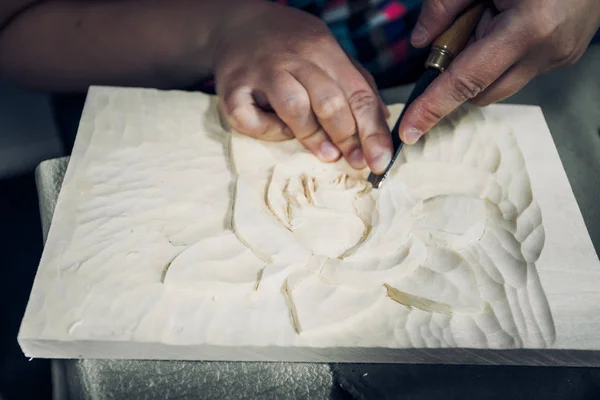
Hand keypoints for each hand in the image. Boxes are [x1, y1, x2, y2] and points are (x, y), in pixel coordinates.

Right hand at [213, 1, 391, 172]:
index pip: (357, 93)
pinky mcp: (232, 86)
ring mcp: (261, 71)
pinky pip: (249, 118)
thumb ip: (355, 82)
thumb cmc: (290, 44)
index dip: (372, 131)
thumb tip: (382, 121)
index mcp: (323, 49)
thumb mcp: (328, 50)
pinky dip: (267, 131)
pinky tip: (278, 131)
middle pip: (329, 101)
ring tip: (326, 153)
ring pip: (294, 108)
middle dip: (347, 138)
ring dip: (313, 136)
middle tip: (356, 161)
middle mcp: (294, 58)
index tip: (379, 160)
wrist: (237, 23)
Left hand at [399, 0, 599, 143]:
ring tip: (492, 17)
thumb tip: (421, 41)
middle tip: (465, 27)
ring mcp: (560, 56)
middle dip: (459, 75)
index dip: (432, 107)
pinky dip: (503, 55)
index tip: (410, 130)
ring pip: (500, 84)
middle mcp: (546, 51)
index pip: (465, 81)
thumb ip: (444, 6)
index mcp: (526, 28)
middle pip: (481, 92)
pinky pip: (520, 69)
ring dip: (483, 63)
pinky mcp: (566, 55)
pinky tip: (512, 20)